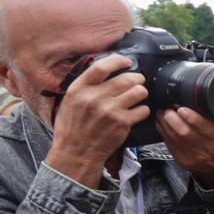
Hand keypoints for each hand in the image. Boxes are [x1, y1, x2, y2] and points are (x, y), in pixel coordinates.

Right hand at [44, 55, 150, 187]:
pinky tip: (136, 113)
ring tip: (137, 97)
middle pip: (127, 78)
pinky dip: (143, 110)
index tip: (127, 62)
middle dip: (137, 79)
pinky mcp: (122, 123)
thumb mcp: (70, 101)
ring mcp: (110, 110)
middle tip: (138, 82)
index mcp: (79, 89)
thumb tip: (105, 71)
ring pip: (139, 91)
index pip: (102, 66)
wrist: (76, 152)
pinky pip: (143, 109)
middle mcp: (94, 97)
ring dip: (142, 93)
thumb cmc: (72, 127)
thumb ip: (85, 86)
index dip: (119, 61)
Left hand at [157, 107, 213, 188]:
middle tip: (167, 108)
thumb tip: (209, 96)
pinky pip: (168, 143)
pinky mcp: (182, 159)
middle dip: (172, 118)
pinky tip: (162, 123)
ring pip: (173, 137)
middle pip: (185, 132)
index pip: (205, 127)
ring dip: (164, 123)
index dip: (192, 118)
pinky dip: (163, 131)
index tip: (182, 108)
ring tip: (162, 112)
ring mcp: (193, 155)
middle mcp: (206, 147)